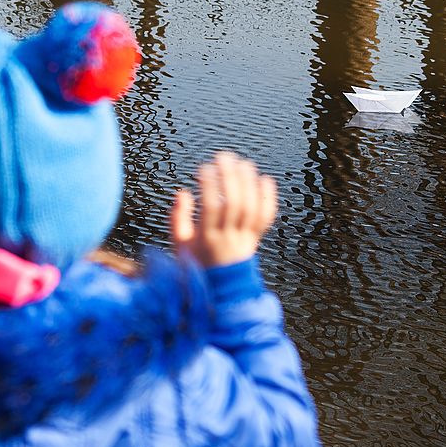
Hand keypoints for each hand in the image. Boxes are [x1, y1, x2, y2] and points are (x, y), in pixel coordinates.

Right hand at [170, 152, 277, 267]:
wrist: (221, 289)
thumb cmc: (196, 264)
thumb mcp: (179, 245)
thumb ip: (177, 218)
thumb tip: (183, 192)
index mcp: (206, 240)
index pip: (210, 208)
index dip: (209, 185)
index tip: (204, 167)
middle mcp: (228, 238)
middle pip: (234, 204)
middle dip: (230, 177)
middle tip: (224, 157)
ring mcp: (244, 239)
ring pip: (251, 208)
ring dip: (248, 183)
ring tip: (243, 163)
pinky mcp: (256, 239)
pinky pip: (266, 218)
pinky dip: (268, 198)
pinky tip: (265, 180)